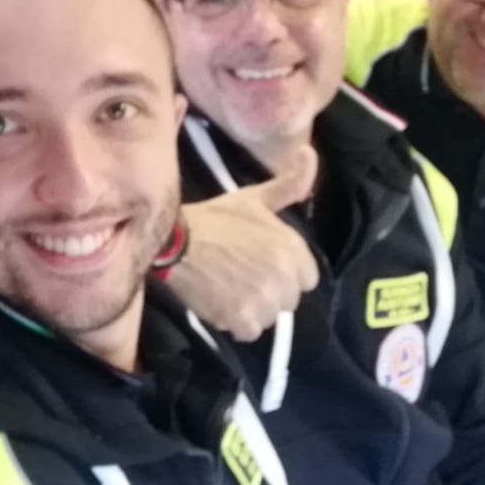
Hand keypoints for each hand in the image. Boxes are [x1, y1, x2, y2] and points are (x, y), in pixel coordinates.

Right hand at [174, 147, 319, 341]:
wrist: (174, 241)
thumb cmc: (215, 219)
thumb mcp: (254, 198)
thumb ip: (289, 183)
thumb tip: (310, 152)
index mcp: (291, 247)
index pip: (308, 278)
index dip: (287, 273)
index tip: (264, 266)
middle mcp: (283, 274)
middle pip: (289, 300)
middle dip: (270, 293)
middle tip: (243, 278)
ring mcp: (263, 298)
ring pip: (270, 317)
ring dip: (252, 310)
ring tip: (230, 291)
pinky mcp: (241, 318)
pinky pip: (249, 331)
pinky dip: (235, 323)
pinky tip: (221, 305)